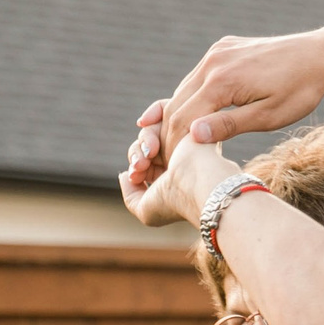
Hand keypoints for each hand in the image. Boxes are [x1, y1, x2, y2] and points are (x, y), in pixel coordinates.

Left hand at [118, 106, 237, 229]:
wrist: (199, 183)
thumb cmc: (175, 201)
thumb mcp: (146, 211)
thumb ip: (130, 196)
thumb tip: (124, 175)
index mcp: (172, 180)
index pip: (144, 165)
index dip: (135, 168)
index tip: (135, 177)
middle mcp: (179, 161)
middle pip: (145, 148)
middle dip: (137, 156)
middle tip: (139, 167)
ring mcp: (184, 142)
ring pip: (152, 132)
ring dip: (144, 143)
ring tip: (149, 155)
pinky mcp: (190, 123)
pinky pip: (162, 113)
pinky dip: (152, 126)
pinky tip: (155, 143)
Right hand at [151, 27, 323, 155]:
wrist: (319, 56)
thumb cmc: (300, 91)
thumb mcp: (268, 117)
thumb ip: (230, 125)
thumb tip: (193, 135)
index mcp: (222, 81)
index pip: (182, 119)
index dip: (174, 146)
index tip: (173, 170)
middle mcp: (213, 61)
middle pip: (176, 104)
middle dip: (169, 134)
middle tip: (170, 162)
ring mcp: (217, 52)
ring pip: (184, 89)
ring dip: (178, 116)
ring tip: (180, 145)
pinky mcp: (223, 48)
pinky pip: (198, 77)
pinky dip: (192, 98)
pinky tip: (196, 119)